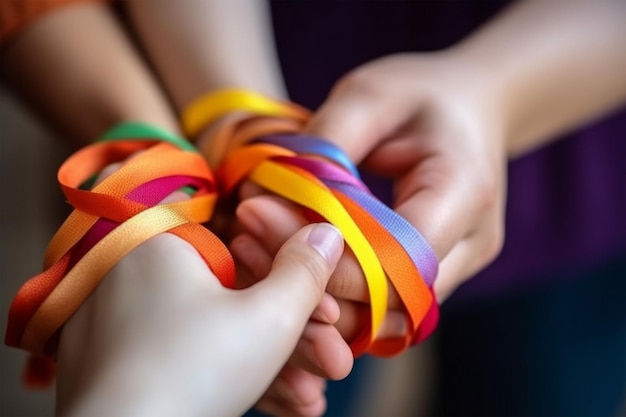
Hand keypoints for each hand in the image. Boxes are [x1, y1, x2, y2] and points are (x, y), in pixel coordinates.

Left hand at [54, 162, 344, 416]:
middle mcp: (131, 269)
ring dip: (269, 360)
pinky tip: (278, 401)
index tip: (324, 310)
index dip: (289, 271)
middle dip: (290, 332)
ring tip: (307, 396)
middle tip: (328, 362)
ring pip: (213, 327)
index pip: (241, 235)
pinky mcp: (117, 358)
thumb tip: (329, 230)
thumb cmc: (194, 374)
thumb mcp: (269, 317)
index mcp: (157, 237)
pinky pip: (185, 351)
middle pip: (232, 291)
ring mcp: (118, 318)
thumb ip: (306, 269)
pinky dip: (227, 371)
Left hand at [230, 52, 506, 414]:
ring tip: (258, 246)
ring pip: (384, 313)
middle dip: (311, 280)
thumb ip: (326, 143)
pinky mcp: (438, 273)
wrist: (474, 107)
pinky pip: (383, 303)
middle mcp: (471, 242)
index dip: (328, 258)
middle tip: (246, 233)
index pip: (397, 257)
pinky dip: (336, 292)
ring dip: (320, 295)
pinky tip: (291, 259)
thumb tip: (270, 191)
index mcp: (464, 190)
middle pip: (390, 297)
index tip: (258, 216)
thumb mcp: (370, 95)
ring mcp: (460, 264)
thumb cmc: (423, 93)